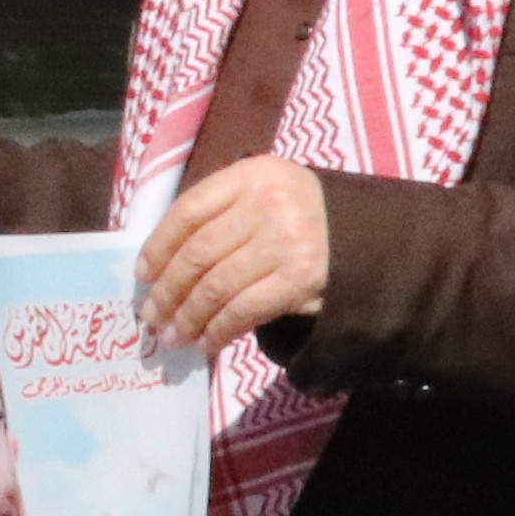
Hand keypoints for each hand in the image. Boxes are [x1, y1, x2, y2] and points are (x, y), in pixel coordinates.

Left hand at [137, 157, 334, 354]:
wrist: (372, 234)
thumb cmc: (303, 213)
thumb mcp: (264, 192)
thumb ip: (220, 212)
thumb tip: (160, 265)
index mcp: (252, 174)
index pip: (188, 211)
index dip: (158, 246)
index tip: (142, 274)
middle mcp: (268, 204)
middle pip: (198, 253)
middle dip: (168, 290)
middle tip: (151, 316)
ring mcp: (287, 242)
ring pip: (217, 286)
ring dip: (188, 316)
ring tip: (173, 335)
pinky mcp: (301, 280)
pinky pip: (244, 309)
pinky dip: (219, 329)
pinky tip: (206, 341)